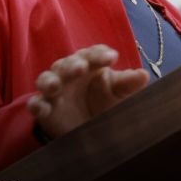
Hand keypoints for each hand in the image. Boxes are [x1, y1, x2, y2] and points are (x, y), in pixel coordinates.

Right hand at [26, 45, 149, 139]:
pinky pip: (36, 103)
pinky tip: (41, 108)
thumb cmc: (104, 101)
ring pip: (47, 79)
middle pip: (68, 63)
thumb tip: (144, 75)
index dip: (100, 54)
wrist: (88, 127)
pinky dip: (36, 105)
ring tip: (56, 85)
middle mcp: (70, 72)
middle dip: (74, 64)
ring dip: (50, 81)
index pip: (93, 53)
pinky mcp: (45, 108)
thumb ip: (128, 84)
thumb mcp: (119, 93)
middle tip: (82, 67)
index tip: (112, 58)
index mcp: (90, 64)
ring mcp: (55, 90)